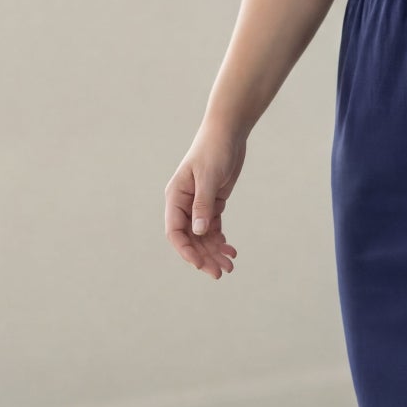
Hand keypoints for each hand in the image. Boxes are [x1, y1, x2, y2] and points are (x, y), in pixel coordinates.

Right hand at [164, 123, 244, 279]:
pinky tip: (230, 249)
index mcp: (176, 197)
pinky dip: (220, 240)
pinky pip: (213, 227)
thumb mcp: (209, 178)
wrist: (227, 133)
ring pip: (203, 236)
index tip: (199, 265)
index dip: (185, 251)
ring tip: (230, 266)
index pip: (175, 232)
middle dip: (204, 257)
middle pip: (190, 239)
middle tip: (221, 273)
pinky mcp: (212, 202)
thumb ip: (203, 205)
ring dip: (214, 252)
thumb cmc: (214, 150)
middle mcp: (184, 204)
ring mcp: (198, 204)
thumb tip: (198, 232)